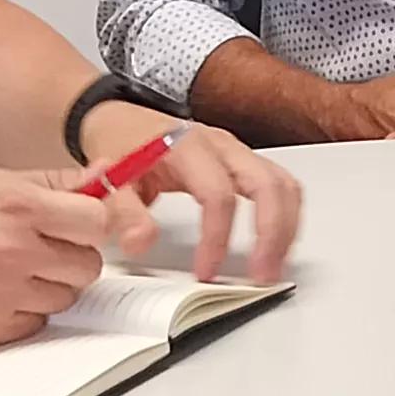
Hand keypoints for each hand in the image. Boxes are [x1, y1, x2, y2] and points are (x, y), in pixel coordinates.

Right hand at [0, 171, 148, 344]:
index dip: (92, 223)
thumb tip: (104, 174)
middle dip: (72, 256)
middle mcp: (15, 250)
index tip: (82, 224)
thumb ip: (54, 182)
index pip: (97, 221)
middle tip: (43, 248)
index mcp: (18, 207)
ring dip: (49, 285)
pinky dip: (25, 311)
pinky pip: (37, 323)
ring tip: (14, 269)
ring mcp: (5, 292)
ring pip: (66, 297)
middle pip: (88, 264)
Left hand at [88, 108, 303, 282]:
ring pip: (283, 184)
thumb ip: (123, 211)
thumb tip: (141, 242)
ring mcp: (238, 151)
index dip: (217, 237)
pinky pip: (281, 185)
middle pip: (267, 185)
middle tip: (261, 275)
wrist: (123, 120)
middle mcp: (221, 145)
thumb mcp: (108, 179)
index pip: (217, 195)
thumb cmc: (121, 147)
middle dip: (272, 234)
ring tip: (274, 267)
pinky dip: (286, 216)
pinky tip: (276, 244)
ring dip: (286, 229)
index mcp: (186, 147)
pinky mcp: (245, 161)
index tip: (205, 271)